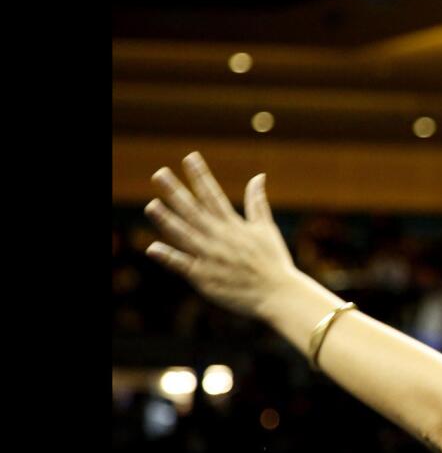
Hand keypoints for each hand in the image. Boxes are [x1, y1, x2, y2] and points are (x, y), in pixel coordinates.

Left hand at [143, 152, 298, 319]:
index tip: (189, 157)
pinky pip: (183, 265)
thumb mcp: (267, 228)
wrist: (278, 294)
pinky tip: (153, 248)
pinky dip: (169, 257)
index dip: (201, 176)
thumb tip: (258, 176)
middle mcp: (220, 238)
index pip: (214, 195)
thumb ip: (258, 202)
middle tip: (159, 174)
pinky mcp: (205, 277)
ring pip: (185, 235)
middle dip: (176, 192)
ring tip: (151, 205)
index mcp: (234, 225)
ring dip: (167, 220)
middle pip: (194, 211)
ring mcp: (211, 257)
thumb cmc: (273, 261)